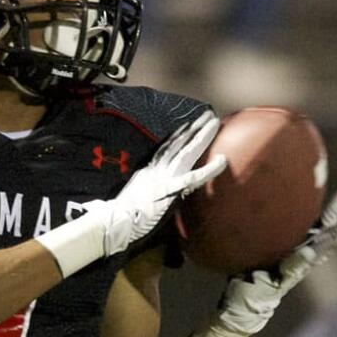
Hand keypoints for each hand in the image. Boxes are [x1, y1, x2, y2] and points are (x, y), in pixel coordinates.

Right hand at [36, 111, 225, 277]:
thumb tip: (118, 201)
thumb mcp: (123, 201)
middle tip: (207, 115)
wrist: (113, 222)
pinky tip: (224, 161)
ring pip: (187, 152)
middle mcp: (157, 170)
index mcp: (147, 173)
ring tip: (214, 122)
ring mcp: (164, 177)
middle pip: (178, 145)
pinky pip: (194, 177)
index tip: (187, 126)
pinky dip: (209, 169)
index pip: (165, 151)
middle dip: (193, 130)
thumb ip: (128, 196)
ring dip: (201, 137)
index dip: (177, 138)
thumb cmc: (114, 217)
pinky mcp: (170, 188)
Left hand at [191, 188, 336, 336]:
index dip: (336, 211)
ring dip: (331, 244)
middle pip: (326, 238)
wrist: (244, 306)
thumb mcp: (266, 251)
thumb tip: (271, 200)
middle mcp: (300, 258)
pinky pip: (291, 269)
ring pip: (316, 254)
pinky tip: (310, 252)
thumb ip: (275, 234)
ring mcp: (293, 271)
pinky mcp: (281, 283)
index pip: (320, 225)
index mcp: (297, 246)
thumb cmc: (253, 273)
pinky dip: (301, 261)